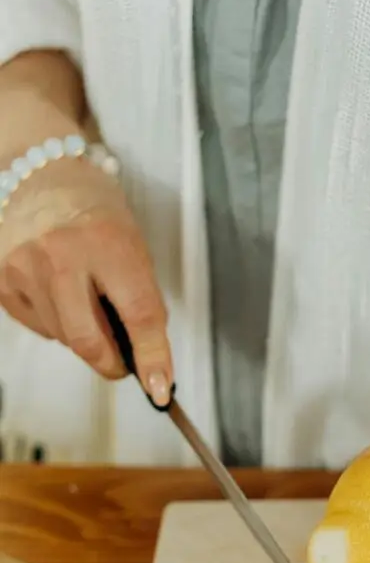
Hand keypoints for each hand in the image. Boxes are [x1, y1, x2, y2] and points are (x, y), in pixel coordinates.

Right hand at [0, 155, 172, 403]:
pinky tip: (60, 294)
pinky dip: (57, 324)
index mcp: (107, 243)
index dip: (153, 357)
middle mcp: (60, 256)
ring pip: (63, 339)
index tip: (161, 387)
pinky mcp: (0, 281)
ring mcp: (24, 268)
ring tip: (88, 302)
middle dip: (113, 362)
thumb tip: (147, 356)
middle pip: (89, 341)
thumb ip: (141, 299)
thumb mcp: (133, 246)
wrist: (42, 175)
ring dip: (84, 337)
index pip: (138, 314)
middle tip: (125, 362)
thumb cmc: (95, 211)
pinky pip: (38, 327)